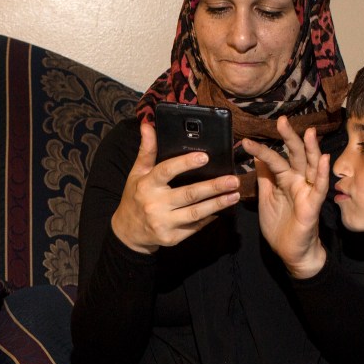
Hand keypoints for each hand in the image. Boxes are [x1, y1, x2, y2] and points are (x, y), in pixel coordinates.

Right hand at [109, 122, 240, 253]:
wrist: (128, 233)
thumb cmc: (135, 197)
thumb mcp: (137, 173)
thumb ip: (147, 150)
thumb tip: (148, 125)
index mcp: (147, 185)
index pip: (166, 171)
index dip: (185, 163)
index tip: (204, 157)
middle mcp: (155, 205)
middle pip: (188, 194)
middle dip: (213, 187)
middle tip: (233, 179)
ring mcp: (164, 223)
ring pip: (196, 213)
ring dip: (217, 204)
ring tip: (235, 194)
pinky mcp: (172, 238)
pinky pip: (195, 227)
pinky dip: (210, 218)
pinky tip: (222, 210)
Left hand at [242, 116, 330, 278]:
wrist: (290, 252)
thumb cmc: (280, 225)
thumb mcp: (266, 198)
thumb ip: (264, 178)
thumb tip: (258, 157)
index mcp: (285, 179)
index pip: (274, 159)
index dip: (262, 150)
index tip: (246, 141)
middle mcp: (298, 181)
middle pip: (296, 155)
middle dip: (290, 138)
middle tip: (282, 121)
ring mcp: (307, 191)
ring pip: (311, 166)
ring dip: (311, 149)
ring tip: (309, 132)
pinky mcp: (313, 205)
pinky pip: (320, 187)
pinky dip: (322, 173)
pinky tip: (323, 159)